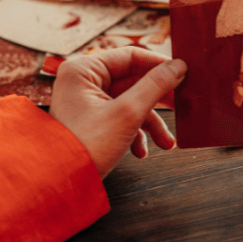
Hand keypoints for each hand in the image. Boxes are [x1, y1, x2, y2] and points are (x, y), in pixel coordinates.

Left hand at [49, 47, 186, 178]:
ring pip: (130, 102)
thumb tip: (178, 66)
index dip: (159, 65)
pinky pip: (120, 118)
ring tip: (166, 142)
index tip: (184, 73)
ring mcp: (86, 101)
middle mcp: (83, 81)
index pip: (130, 56)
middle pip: (133, 80)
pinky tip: (142, 151)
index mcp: (84, 69)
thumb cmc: (85, 147)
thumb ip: (155, 86)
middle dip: (158, 101)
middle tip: (181, 106)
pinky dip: (135, 133)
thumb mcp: (128, 114)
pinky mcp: (91, 120)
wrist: (59, 185)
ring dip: (150, 123)